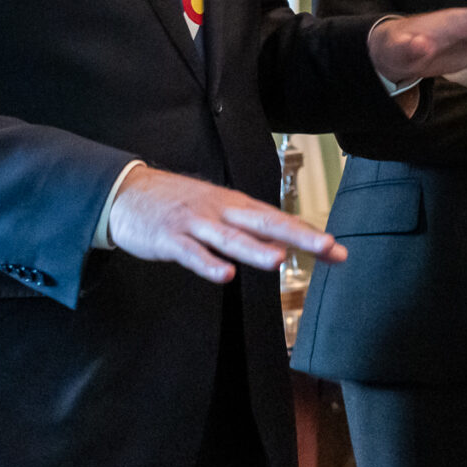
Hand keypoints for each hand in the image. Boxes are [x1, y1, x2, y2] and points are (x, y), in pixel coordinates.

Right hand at [105, 166, 347, 283]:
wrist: (127, 191)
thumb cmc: (180, 205)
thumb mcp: (219, 210)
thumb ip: (250, 229)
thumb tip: (285, 246)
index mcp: (237, 205)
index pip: (280, 220)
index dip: (309, 235)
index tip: (339, 252)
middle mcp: (222, 211)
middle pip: (265, 223)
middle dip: (298, 236)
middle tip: (328, 247)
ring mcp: (195, 223)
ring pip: (230, 238)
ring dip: (254, 250)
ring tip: (279, 261)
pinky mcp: (169, 238)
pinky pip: (191, 253)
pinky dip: (208, 264)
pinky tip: (224, 275)